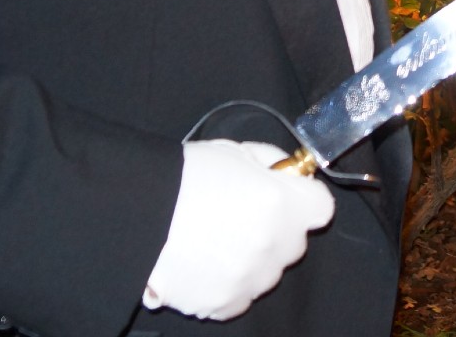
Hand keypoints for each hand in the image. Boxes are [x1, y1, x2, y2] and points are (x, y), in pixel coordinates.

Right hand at [143, 139, 335, 320]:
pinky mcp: (224, 303)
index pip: (320, 207)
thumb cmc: (184, 177)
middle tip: (239, 217)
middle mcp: (274, 244)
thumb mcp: (235, 151)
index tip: (285, 196)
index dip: (303, 199)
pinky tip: (204, 265)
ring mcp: (251, 278)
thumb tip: (287, 175)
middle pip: (294, 242)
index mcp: (283, 203)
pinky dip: (227, 285)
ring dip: (252, 259)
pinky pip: (240, 298)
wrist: (135, 213)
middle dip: (276, 230)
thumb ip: (271, 165)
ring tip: (213, 241)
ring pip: (267, 272)